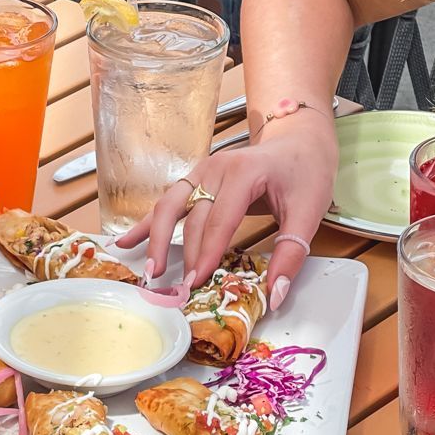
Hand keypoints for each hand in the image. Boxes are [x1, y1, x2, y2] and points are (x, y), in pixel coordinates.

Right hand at [115, 110, 337, 309]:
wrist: (299, 140)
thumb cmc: (305, 173)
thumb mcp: (309, 212)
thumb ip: (291, 254)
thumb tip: (274, 295)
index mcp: (243, 173)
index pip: (219, 219)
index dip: (206, 253)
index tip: (197, 281)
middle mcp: (215, 169)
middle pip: (191, 217)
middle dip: (183, 255)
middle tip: (178, 288)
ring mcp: (201, 172)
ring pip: (169, 207)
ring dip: (155, 239)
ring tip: (151, 270)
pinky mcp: (194, 179)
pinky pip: (166, 202)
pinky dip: (145, 223)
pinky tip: (125, 242)